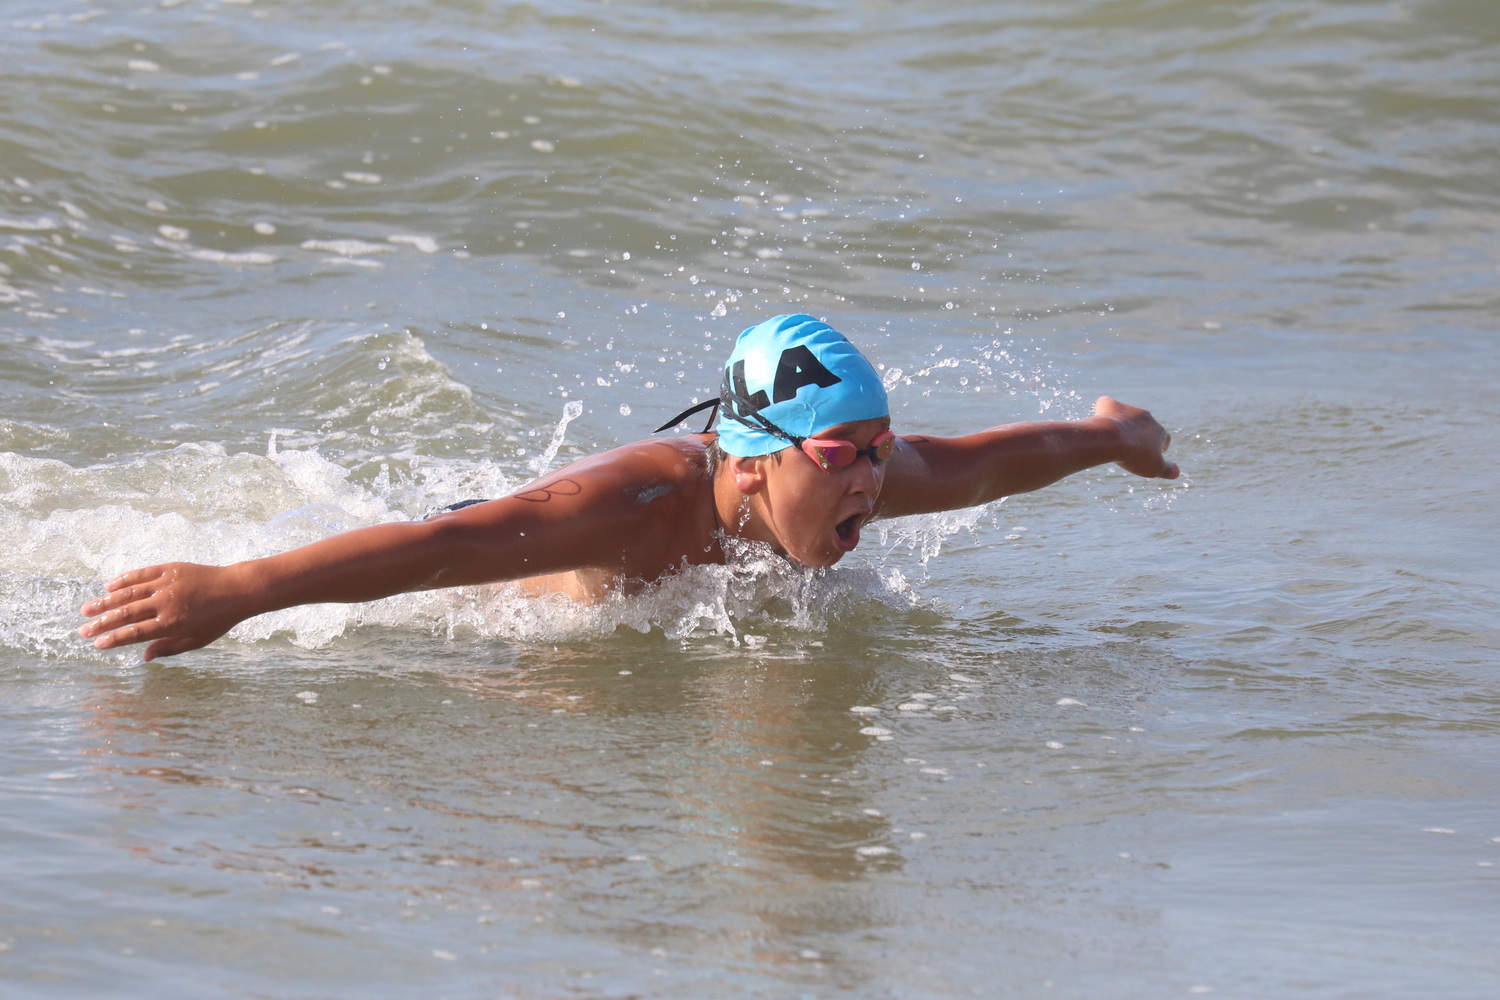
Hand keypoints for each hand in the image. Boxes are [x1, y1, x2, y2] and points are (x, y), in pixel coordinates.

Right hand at [79, 562, 252, 660]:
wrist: (237, 589)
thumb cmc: (218, 619)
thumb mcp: (197, 640)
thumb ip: (169, 648)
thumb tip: (144, 657)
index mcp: (172, 623)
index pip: (136, 633)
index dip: (115, 639)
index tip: (98, 644)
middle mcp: (166, 603)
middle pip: (126, 614)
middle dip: (102, 623)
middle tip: (83, 630)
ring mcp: (166, 584)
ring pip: (129, 593)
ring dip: (105, 601)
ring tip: (87, 609)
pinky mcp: (170, 568)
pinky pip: (142, 573)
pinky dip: (124, 579)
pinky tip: (109, 586)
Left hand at [1093, 396, 1179, 479]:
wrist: (1112, 439)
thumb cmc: (1134, 455)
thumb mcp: (1153, 468)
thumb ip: (1167, 470)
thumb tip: (1177, 472)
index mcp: (1158, 431)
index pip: (1164, 437)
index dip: (1161, 445)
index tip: (1157, 451)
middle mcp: (1145, 417)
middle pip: (1146, 425)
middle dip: (1141, 434)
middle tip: (1133, 445)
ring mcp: (1128, 409)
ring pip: (1127, 415)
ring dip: (1123, 424)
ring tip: (1113, 437)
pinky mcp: (1111, 405)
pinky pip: (1109, 404)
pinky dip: (1105, 411)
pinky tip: (1099, 420)